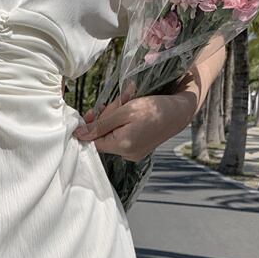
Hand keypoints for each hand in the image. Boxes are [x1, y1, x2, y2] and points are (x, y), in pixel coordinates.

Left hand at [73, 84, 199, 160]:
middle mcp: (127, 155)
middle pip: (103, 137)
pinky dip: (123, 123)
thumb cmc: (154, 108)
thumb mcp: (125, 111)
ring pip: (112, 135)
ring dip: (115, 118)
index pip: (93, 142)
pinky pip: (122, 136)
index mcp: (123, 146)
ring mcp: (133, 154)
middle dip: (106, 118)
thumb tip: (79, 134)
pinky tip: (131, 112)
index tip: (91, 112)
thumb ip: (100, 124)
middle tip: (117, 102)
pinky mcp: (138, 149)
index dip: (89, 127)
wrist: (179, 112)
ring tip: (128, 103)